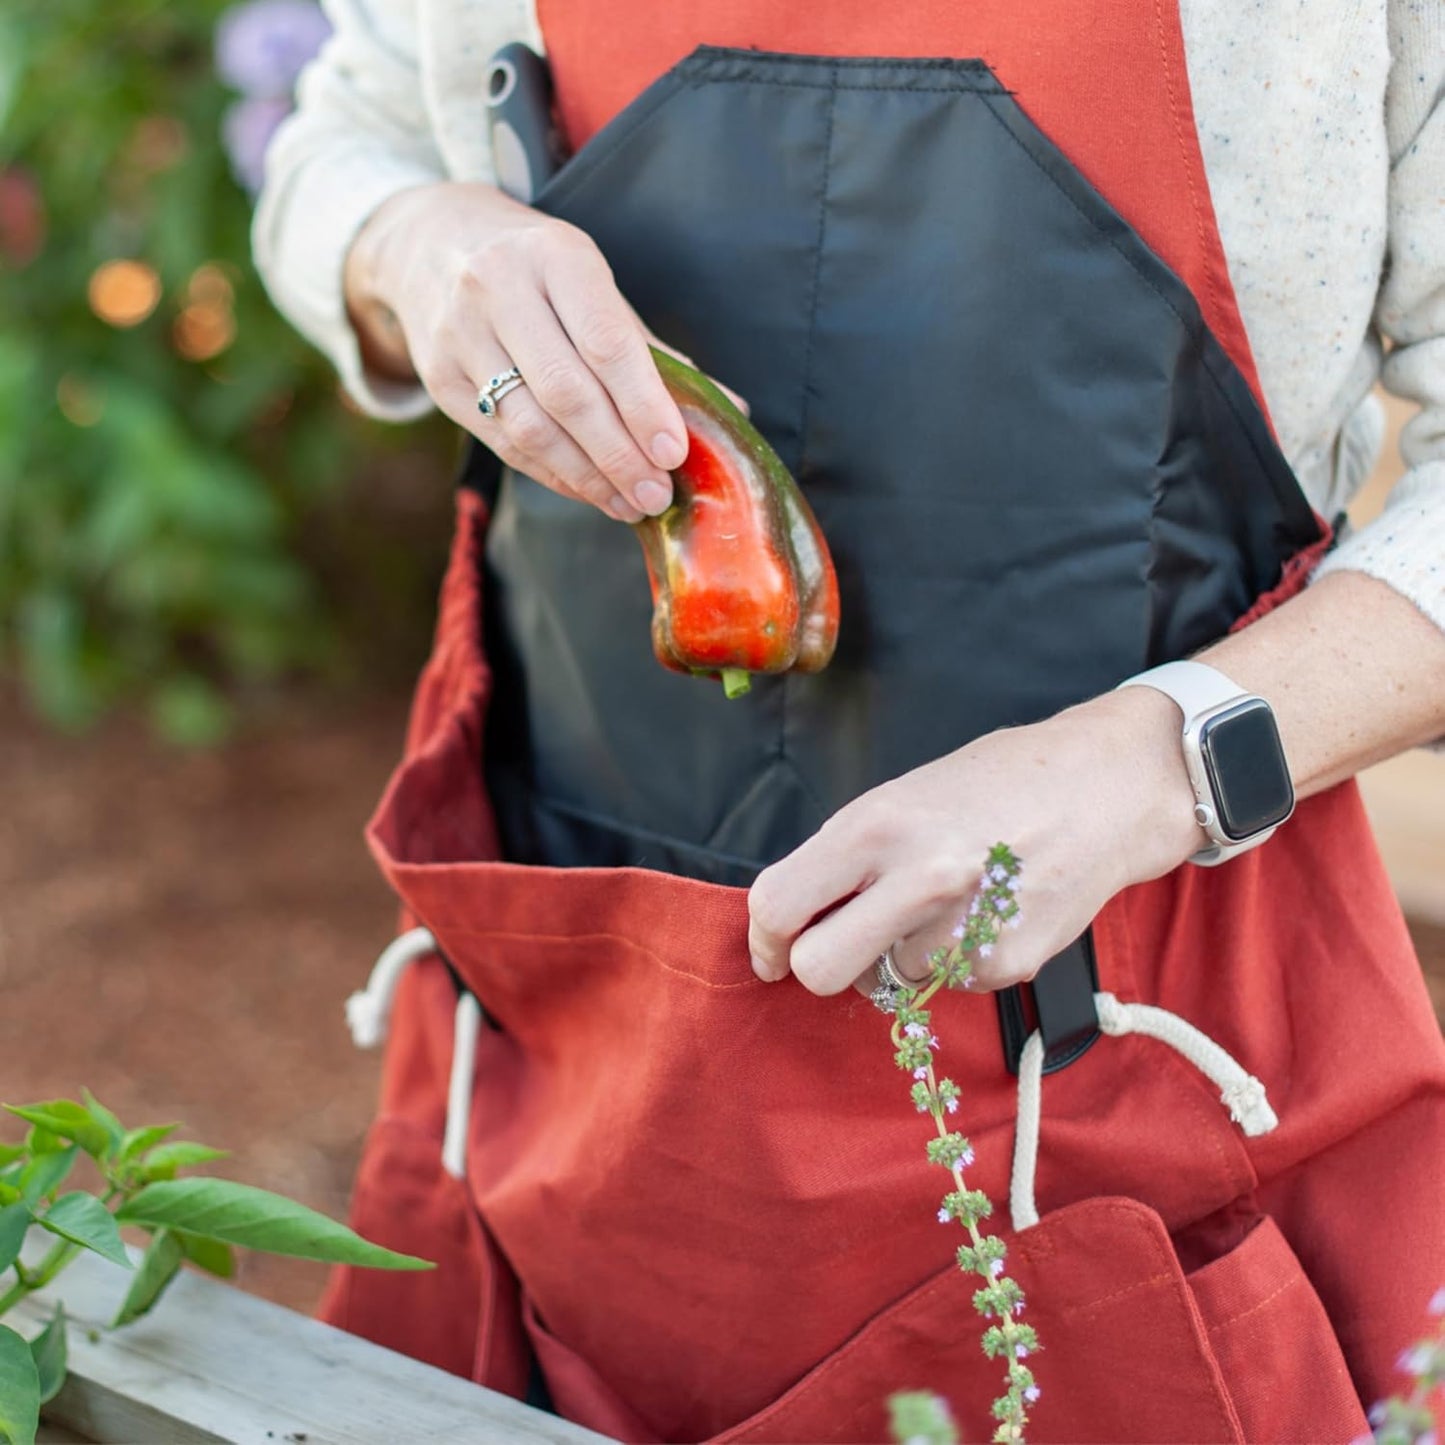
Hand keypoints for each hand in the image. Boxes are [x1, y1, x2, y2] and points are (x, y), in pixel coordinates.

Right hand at [343, 181, 745, 522]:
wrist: (431, 240)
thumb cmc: (538, 270)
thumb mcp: (592, 284)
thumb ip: (652, 350)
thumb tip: (729, 408)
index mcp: (555, 256)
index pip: (605, 341)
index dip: (643, 404)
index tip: (673, 452)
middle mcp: (499, 289)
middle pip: (566, 392)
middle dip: (619, 454)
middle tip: (657, 494)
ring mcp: (460, 334)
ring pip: (529, 426)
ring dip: (586, 476)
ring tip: (630, 504)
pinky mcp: (439, 377)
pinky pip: (502, 443)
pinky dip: (552, 475)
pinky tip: (589, 491)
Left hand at [747, 689, 1204, 995]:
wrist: (1102, 788)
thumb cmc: (994, 785)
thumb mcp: (900, 798)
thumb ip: (846, 858)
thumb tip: (795, 919)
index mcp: (873, 826)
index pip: (778, 904)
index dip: (764, 940)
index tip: (772, 953)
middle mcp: (914, 878)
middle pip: (819, 970)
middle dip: (821, 968)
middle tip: (843, 947)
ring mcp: (963, 928)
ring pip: (890, 980)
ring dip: (906, 953)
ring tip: (952, 899)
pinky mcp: (1005, 964)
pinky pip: (949, 983)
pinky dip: (958, 958)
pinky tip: (990, 910)